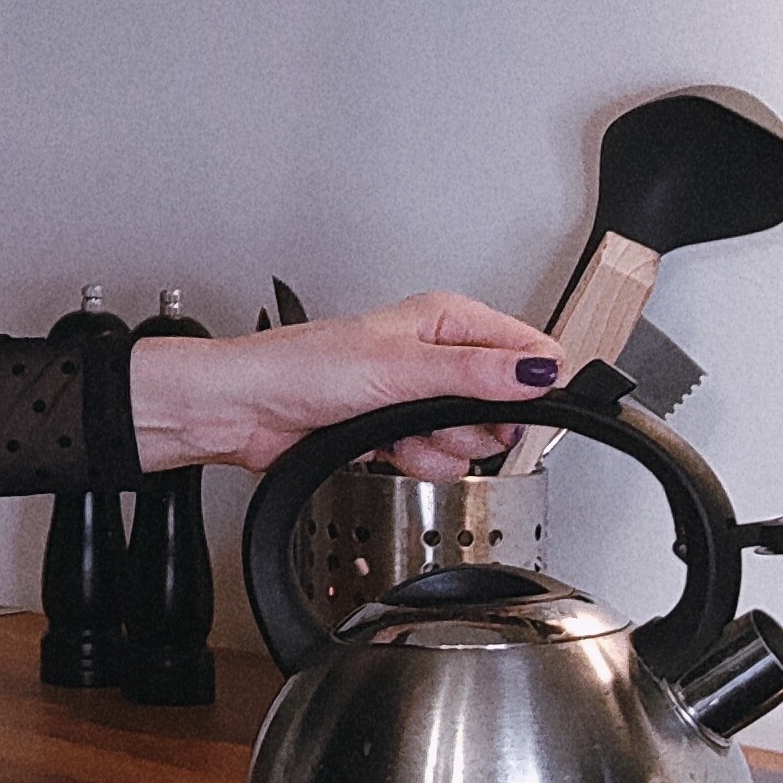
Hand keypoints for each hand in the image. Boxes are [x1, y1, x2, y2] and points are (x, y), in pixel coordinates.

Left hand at [130, 288, 560, 480]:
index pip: (526, 350)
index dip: (531, 385)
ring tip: (398, 430)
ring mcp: (418, 397)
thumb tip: (537, 372)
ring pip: (470, 440)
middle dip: (473, 425)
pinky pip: (437, 460)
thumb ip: (473, 375)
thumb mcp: (399, 369)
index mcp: (445, 320)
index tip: (518, 409)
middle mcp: (437, 355)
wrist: (246, 411)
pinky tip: (385, 449)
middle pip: (504, 405)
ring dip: (437, 446)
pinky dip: (413, 461)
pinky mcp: (399, 432)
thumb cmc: (301, 370)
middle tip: (433, 417)